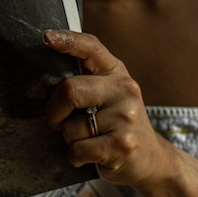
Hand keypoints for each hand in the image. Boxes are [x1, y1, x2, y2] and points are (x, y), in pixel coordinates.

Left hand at [43, 29, 177, 191]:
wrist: (151, 159)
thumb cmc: (119, 126)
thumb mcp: (111, 97)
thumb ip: (87, 83)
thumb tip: (46, 80)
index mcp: (117, 73)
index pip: (91, 47)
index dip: (67, 40)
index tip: (46, 38)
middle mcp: (124, 90)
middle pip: (70, 91)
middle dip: (54, 112)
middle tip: (58, 122)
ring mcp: (125, 118)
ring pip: (71, 128)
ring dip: (69, 140)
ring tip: (88, 140)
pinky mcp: (121, 145)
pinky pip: (78, 150)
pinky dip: (76, 157)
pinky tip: (90, 156)